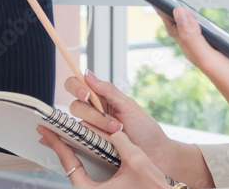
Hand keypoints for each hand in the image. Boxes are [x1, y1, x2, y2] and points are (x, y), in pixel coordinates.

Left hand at [38, 124, 170, 187]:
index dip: (57, 145)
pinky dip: (84, 163)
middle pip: (69, 168)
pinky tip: (85, 152)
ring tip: (64, 139)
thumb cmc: (151, 188)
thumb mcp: (136, 161)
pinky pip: (88, 176)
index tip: (47, 133)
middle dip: (60, 149)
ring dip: (72, 155)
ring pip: (78, 173)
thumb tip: (112, 129)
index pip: (69, 164)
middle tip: (49, 133)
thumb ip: (121, 143)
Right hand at [64, 72, 206, 183]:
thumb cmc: (143, 128)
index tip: (85, 94)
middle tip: (109, 118)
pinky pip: (80, 139)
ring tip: (117, 130)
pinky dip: (93, 137)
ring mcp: (91, 129)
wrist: (153, 153)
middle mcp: (93, 112)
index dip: (75, 87)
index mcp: (102, 98)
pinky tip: (106, 140)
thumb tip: (88, 75)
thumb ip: (108, 90)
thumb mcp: (128, 105)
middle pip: (75, 106)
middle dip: (92, 113)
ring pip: (79, 122)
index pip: (78, 85)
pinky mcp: (90, 145)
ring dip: (98, 125)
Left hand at [159, 8, 228, 125]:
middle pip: (184, 31)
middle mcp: (204, 56)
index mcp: (196, 54)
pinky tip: (216, 32)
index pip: (175, 29)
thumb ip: (194, 39)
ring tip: (186, 10)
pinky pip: (215, 41)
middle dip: (175, 15)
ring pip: (199, 36)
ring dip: (192, 22)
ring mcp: (218, 59)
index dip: (164, 12)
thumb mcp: (212, 60)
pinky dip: (210, 32)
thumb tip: (178, 12)